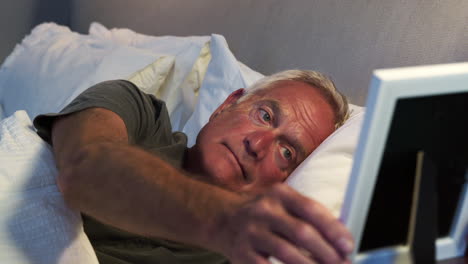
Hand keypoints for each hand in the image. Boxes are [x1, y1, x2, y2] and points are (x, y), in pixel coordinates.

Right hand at [220, 184, 352, 263]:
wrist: (224, 220)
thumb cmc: (264, 214)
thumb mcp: (283, 204)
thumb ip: (309, 216)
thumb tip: (341, 238)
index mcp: (280, 194)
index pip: (311, 209)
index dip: (332, 228)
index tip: (348, 246)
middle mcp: (264, 210)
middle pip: (301, 232)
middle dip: (326, 253)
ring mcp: (251, 232)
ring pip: (286, 253)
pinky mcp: (242, 253)